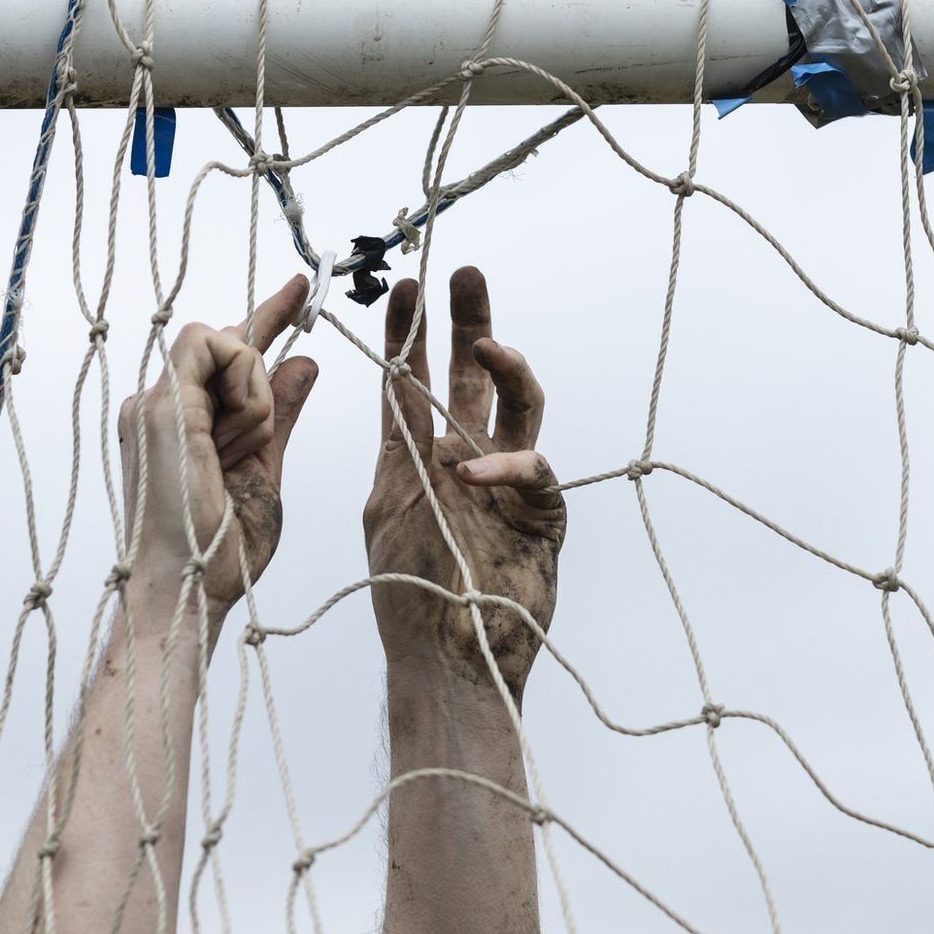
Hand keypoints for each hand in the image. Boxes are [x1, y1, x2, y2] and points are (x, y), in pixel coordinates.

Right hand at [117, 275, 316, 607]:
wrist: (189, 590)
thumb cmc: (222, 548)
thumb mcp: (266, 467)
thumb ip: (282, 414)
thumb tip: (305, 361)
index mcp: (179, 420)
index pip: (224, 351)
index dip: (267, 316)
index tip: (301, 289)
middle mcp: (159, 404)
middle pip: (226, 343)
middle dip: (260, 383)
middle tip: (250, 445)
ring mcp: (154, 403)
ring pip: (223, 339)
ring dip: (255, 394)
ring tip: (241, 451)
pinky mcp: (161, 405)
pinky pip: (217, 348)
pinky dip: (246, 389)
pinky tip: (238, 434)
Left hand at [364, 268, 564, 698]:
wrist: (447, 658)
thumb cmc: (410, 594)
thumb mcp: (389, 505)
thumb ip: (399, 445)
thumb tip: (398, 382)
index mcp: (424, 456)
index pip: (416, 382)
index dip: (412, 334)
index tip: (405, 287)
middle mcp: (470, 461)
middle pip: (477, 379)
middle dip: (471, 325)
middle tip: (467, 275)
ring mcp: (510, 488)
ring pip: (520, 410)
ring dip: (508, 371)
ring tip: (489, 345)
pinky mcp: (544, 518)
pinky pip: (535, 472)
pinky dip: (504, 467)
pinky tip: (469, 473)